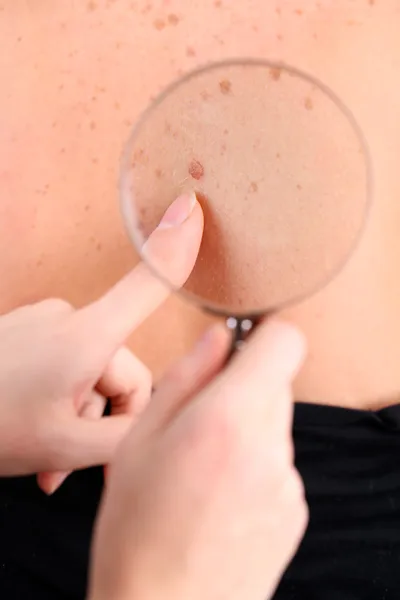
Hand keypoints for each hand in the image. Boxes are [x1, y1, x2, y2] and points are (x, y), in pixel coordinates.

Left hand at [0, 192, 202, 493]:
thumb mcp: (66, 446)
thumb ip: (129, 436)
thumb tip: (161, 422)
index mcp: (85, 337)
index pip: (146, 285)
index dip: (176, 249)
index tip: (192, 204)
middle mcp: (68, 318)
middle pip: (123, 369)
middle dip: (108, 417)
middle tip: (79, 461)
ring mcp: (45, 322)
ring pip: (94, 374)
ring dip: (81, 418)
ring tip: (50, 460)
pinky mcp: (29, 331)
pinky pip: (67, 367)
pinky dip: (62, 402)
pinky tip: (40, 433)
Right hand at [89, 320, 307, 599]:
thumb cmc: (137, 528)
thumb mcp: (139, 438)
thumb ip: (186, 376)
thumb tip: (219, 337)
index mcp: (229, 418)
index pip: (285, 342)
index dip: (265, 336)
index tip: (241, 348)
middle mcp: (269, 446)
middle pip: (277, 383)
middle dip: (243, 388)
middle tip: (199, 421)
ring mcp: (287, 481)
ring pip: (275, 424)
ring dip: (247, 429)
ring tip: (203, 468)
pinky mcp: (294, 510)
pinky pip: (278, 464)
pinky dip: (255, 465)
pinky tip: (219, 497)